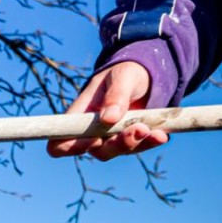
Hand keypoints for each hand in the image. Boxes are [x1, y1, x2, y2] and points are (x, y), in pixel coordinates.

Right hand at [46, 62, 168, 160]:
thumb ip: (115, 96)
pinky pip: (137, 147)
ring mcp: (110, 138)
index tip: (92, 140)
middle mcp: (90, 132)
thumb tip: (107, 119)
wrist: (145, 74)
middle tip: (138, 130)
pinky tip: (162, 136)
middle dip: (116, 144)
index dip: (70, 148)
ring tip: (153, 131)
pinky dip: (149, 142)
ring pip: (117, 151)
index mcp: (79, 117)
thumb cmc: (125, 72)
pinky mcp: (128, 139)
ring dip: (135, 143)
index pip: (60, 143)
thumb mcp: (122, 77)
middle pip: (95, 151)